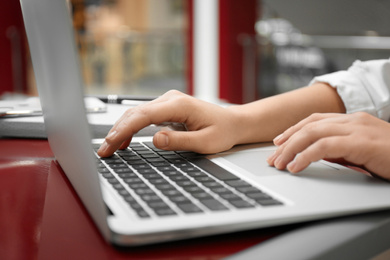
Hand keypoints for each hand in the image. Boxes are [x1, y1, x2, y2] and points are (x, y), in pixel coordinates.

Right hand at [97, 90, 240, 156]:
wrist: (233, 123)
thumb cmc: (223, 131)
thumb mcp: (205, 142)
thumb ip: (180, 141)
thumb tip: (155, 139)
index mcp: (179, 105)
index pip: (144, 116)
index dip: (124, 130)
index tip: (111, 144)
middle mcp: (170, 99)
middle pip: (135, 113)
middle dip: (116, 132)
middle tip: (103, 151)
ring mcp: (168, 102)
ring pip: (136, 113)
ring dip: (121, 130)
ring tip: (108, 148)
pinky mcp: (167, 108)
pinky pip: (143, 116)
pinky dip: (131, 128)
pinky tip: (123, 141)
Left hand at [267, 112, 389, 179]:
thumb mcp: (361, 151)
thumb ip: (340, 149)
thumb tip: (315, 154)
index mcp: (352, 120)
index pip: (314, 120)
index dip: (293, 130)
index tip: (278, 142)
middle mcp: (352, 120)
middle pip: (309, 125)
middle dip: (286, 141)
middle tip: (272, 157)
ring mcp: (357, 129)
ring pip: (312, 133)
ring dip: (291, 149)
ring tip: (279, 164)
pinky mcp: (360, 142)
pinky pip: (324, 146)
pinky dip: (305, 156)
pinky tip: (296, 167)